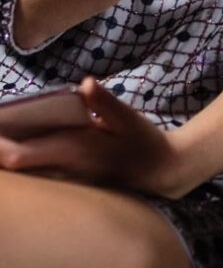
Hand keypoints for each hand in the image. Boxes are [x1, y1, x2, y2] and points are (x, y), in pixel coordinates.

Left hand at [0, 79, 184, 196]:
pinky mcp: (69, 183)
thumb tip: (84, 84)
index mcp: (73, 152)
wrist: (161, 173)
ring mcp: (65, 181)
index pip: (20, 155)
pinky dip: (21, 161)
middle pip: (14, 167)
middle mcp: (63, 171)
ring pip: (23, 173)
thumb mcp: (129, 118)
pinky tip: (16, 145)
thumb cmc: (144, 142)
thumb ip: (105, 102)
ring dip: (7, 156)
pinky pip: (35, 174)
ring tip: (0, 135)